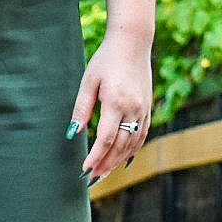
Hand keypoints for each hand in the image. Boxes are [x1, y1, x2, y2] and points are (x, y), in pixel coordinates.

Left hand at [71, 27, 153, 180]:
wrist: (133, 43)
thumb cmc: (106, 61)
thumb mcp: (88, 83)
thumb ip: (81, 109)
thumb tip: (73, 133)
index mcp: (116, 103)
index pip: (105, 140)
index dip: (95, 157)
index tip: (84, 169)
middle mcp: (133, 109)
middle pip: (120, 146)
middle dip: (106, 164)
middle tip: (92, 178)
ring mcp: (144, 109)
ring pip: (133, 143)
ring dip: (118, 161)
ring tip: (105, 173)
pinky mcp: (148, 107)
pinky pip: (142, 134)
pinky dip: (133, 149)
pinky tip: (123, 159)